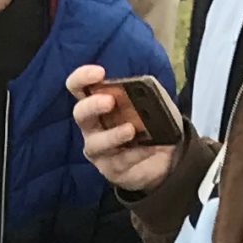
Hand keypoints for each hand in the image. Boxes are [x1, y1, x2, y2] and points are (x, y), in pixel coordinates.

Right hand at [66, 63, 177, 195]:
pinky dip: (136, 153)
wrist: (164, 155)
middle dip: (92, 106)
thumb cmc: (151, 123)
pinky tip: (150, 147)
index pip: (78, 88)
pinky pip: (120, 162)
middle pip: (80, 114)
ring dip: (112, 136)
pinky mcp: (110, 169)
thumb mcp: (153, 103)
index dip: (82, 78)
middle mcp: (91, 126)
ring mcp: (98, 149)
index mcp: (97, 104)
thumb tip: (144, 92)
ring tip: (130, 130)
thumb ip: (147, 94)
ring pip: (95, 144)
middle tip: (110, 101)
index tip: (99, 73)